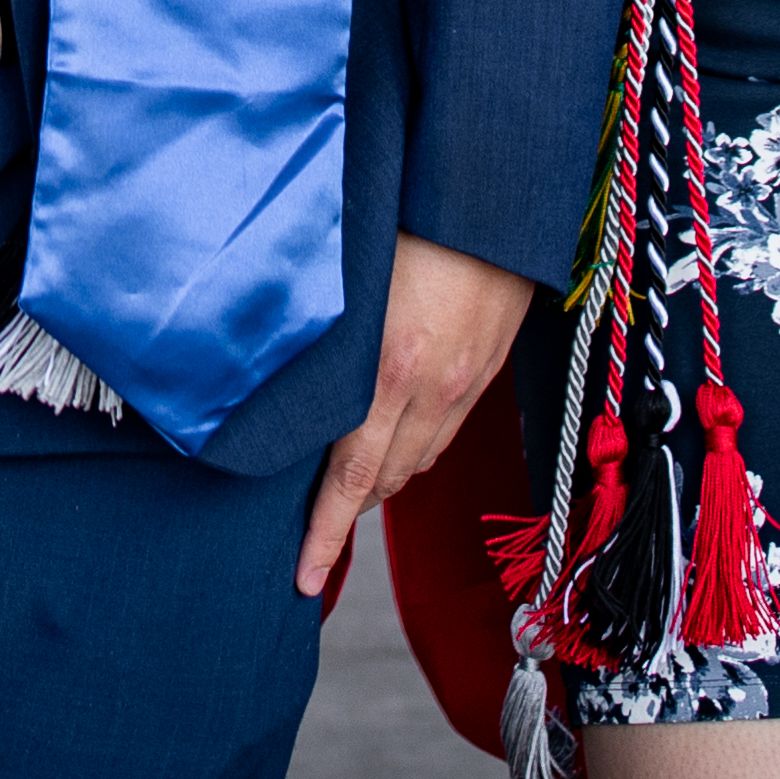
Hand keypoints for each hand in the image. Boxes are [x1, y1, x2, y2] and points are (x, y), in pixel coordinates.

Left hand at [297, 232, 530, 597]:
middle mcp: (429, 390)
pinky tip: (393, 446)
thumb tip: (285, 366)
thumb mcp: (354, 277)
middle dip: (347, 513)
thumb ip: (327, 335)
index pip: (350, 478)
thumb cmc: (411, 220)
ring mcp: (462, 386)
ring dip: (381, 485)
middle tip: (311, 531)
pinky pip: (444, 437)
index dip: (325, 533)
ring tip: (346, 492)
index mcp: (388, 369)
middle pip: (384, 482)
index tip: (304, 576)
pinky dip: (414, 455)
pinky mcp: (484, 375)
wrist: (494, 201)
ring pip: (417, 465)